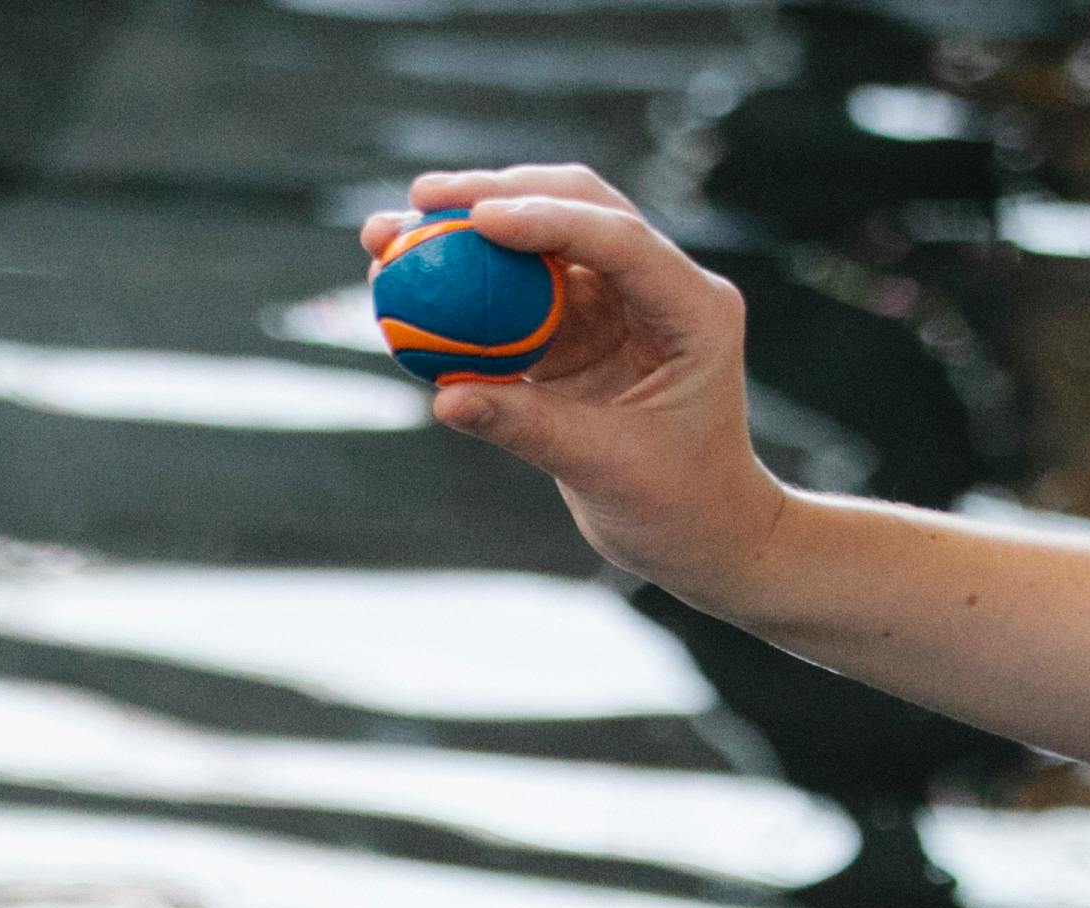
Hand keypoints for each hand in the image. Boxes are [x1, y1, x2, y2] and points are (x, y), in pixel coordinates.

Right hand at [370, 169, 796, 607]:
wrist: (700, 531)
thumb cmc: (678, 505)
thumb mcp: (606, 468)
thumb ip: (528, 427)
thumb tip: (444, 399)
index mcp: (693, 308)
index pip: (619, 240)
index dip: (547, 221)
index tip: (476, 218)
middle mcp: (657, 287)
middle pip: (577, 206)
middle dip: (496, 194)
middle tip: (419, 199)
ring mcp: (618, 302)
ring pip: (538, 241)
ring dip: (466, 233)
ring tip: (390, 234)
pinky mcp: (581, 328)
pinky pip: (513, 294)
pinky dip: (464, 289)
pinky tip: (407, 286)